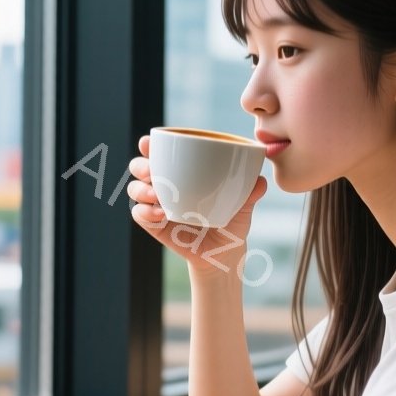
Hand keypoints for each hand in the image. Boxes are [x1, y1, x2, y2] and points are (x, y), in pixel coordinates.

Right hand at [128, 134, 266, 278]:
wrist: (225, 253)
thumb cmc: (232, 221)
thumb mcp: (242, 205)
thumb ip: (250, 192)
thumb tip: (260, 181)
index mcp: (183, 172)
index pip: (161, 153)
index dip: (150, 145)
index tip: (149, 141)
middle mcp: (166, 185)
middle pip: (140, 167)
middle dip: (141, 165)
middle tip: (152, 171)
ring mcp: (157, 205)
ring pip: (135, 189)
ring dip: (141, 188)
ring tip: (156, 195)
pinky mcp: (154, 226)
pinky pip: (139, 215)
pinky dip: (145, 212)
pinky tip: (161, 214)